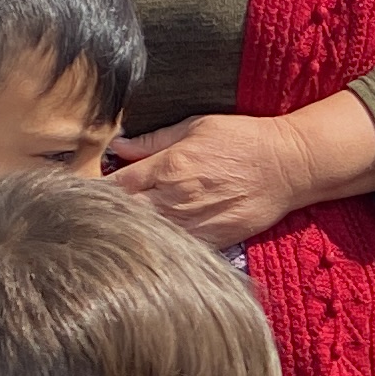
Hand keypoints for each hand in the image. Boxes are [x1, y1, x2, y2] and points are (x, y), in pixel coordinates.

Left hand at [110, 113, 311, 247]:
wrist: (288, 166)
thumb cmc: (243, 140)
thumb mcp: (196, 126)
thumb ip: (153, 140)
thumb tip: (117, 146)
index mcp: (169, 166)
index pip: (116, 184)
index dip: (95, 188)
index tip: (86, 190)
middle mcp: (176, 198)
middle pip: (125, 214)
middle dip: (109, 212)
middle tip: (97, 211)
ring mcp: (194, 224)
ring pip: (147, 235)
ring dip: (132, 231)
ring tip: (121, 227)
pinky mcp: (213, 241)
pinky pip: (177, 248)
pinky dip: (161, 245)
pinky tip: (154, 241)